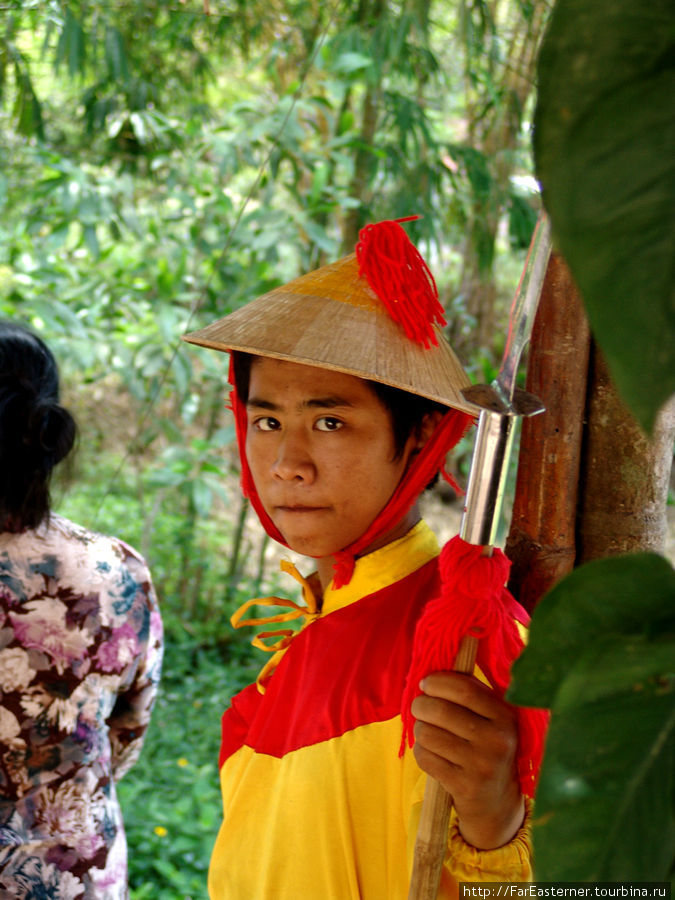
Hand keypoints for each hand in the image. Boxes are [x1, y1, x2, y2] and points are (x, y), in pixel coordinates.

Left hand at [411, 671, 523, 849]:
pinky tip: (430, 751)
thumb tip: (433, 667)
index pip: (465, 689)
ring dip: (419, 729)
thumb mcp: (490, 718)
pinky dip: (420, 751)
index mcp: (506, 716)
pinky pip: (425, 758)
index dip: (438, 682)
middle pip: (441, 711)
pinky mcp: (464, 786)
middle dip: (420, 704)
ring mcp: (482, 766)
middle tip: (418, 706)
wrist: (497, 801)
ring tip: (426, 731)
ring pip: (428, 734)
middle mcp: (498, 740)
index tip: (425, 683)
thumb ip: (469, 692)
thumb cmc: (485, 746)